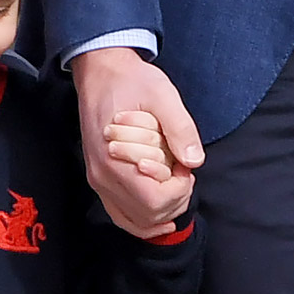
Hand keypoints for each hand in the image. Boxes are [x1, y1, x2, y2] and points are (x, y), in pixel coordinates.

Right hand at [73, 49, 202, 238]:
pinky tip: (163, 212)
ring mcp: (99, 181)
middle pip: (148, 216)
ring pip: (136, 221)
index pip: (154, 201)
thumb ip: (180, 128)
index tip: (185, 166)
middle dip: (175, 199)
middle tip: (183, 171)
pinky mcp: (100, 180)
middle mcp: (102, 177)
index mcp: (114, 159)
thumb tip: (194, 161)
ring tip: (175, 184)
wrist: (101, 71)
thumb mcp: (163, 95)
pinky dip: (145, 219)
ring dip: (163, 210)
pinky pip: (122, 215)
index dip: (179, 190)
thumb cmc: (131, 81)